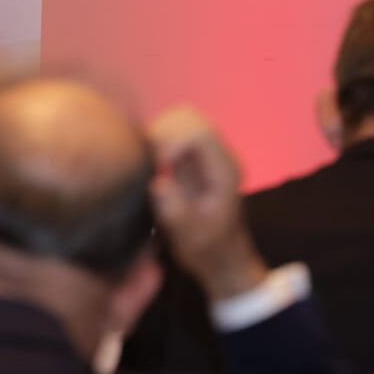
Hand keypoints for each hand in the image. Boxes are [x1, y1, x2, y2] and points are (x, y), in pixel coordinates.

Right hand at [147, 106, 267, 300]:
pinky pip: (171, 131)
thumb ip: (177, 211)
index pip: (198, 133)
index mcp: (224, 170)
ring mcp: (204, 154)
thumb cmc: (207, 248)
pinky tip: (151, 163)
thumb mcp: (192, 237)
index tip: (159, 167)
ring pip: (178, 118)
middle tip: (151, 163)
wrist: (221, 256)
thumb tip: (158, 182)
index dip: (172, 142)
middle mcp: (217, 155)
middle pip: (188, 117)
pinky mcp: (190, 157)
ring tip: (150, 162)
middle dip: (162, 134)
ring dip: (157, 133)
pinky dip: (155, 139)